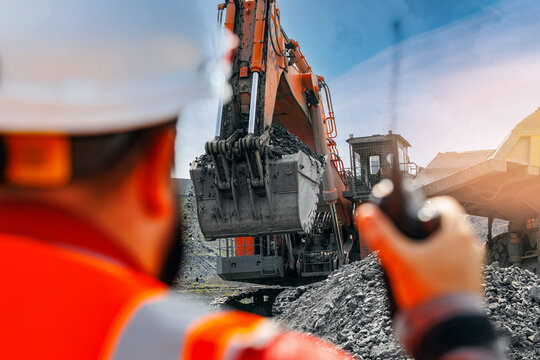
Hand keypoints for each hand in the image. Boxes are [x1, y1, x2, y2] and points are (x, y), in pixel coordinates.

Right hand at [355, 196, 484, 309]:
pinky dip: (446, 262)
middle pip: (448, 224)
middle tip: (411, 239)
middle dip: (429, 228)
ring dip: (439, 245)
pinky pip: (459, 261)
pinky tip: (429, 275)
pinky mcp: (473, 279)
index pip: (445, 204)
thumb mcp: (398, 260)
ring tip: (419, 258)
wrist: (451, 327)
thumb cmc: (431, 294)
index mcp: (457, 233)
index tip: (413, 216)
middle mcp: (470, 245)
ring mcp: (474, 263)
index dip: (426, 207)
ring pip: (455, 243)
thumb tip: (365, 213)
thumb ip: (381, 235)